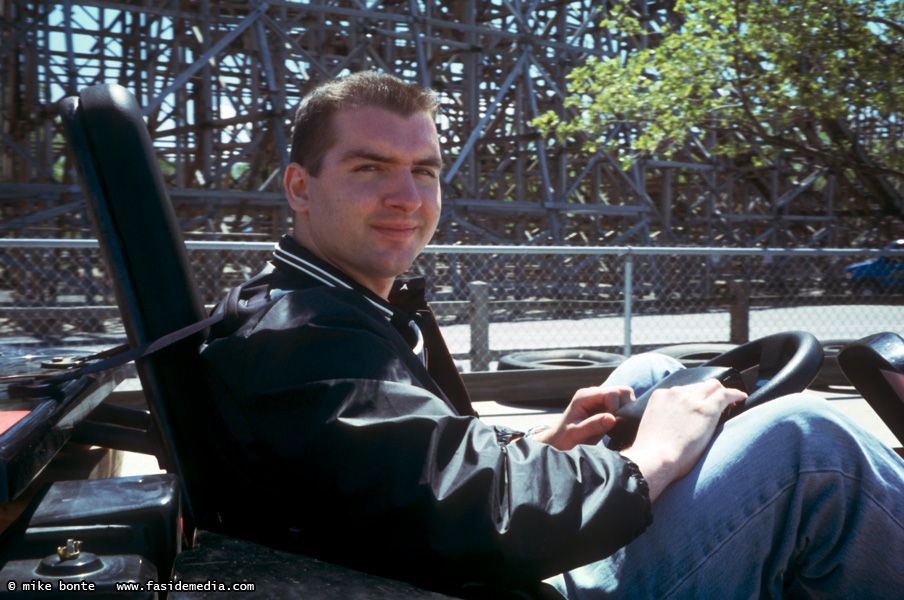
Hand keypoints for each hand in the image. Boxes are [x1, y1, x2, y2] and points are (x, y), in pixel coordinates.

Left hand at [530, 385, 634, 450]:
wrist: (559, 443)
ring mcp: (601, 400)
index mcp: (584, 396)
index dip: (616, 408)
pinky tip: (617, 427)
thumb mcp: (575, 434)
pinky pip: (623, 406)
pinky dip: (625, 415)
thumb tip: (611, 419)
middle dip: (624, 407)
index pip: (611, 393)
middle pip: (621, 391)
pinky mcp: (606, 408)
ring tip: (616, 426)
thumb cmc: (564, 439)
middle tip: (617, 425)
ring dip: (626, 411)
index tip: (612, 424)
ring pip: (625, 398)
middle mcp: (594, 394)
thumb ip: (592, 426)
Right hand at [620, 380, 746, 501]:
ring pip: (712, 386)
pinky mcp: (706, 409)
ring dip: (720, 394)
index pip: (682, 390)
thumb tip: (673, 425)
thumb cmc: (651, 452)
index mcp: (660, 396)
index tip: (700, 406)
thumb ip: (662, 418)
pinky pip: (726, 394)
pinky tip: (742, 398)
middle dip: (708, 394)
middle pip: (698, 386)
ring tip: (729, 405)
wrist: (655, 459)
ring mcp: (691, 400)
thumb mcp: (651, 425)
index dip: (695, 397)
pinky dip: (735, 394)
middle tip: (717, 406)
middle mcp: (675, 393)